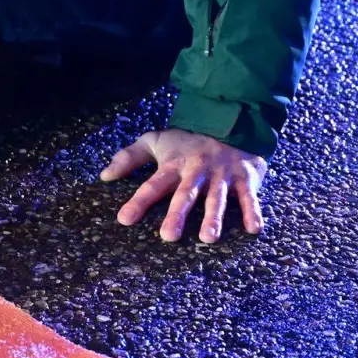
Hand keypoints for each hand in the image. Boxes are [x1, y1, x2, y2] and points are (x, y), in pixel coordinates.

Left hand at [100, 129, 267, 242]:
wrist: (231, 119)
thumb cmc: (188, 139)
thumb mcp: (156, 141)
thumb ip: (129, 157)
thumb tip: (104, 176)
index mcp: (174, 165)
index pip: (153, 185)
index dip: (139, 202)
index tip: (125, 219)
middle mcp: (197, 171)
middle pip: (186, 195)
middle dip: (177, 215)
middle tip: (169, 236)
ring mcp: (223, 175)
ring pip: (218, 198)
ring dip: (214, 217)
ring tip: (208, 238)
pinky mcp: (246, 177)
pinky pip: (250, 196)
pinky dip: (253, 211)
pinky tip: (253, 228)